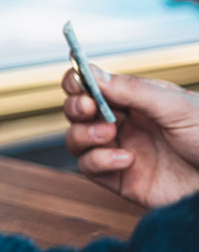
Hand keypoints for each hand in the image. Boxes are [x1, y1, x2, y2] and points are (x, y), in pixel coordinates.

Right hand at [62, 65, 198, 208]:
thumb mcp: (176, 107)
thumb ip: (132, 90)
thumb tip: (91, 72)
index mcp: (136, 100)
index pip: (94, 85)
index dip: (78, 82)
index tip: (77, 83)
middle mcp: (124, 124)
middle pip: (77, 111)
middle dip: (76, 107)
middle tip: (90, 108)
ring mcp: (120, 150)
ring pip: (76, 139)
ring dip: (83, 134)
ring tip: (109, 134)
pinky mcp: (120, 179)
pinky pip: (89, 167)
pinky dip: (98, 160)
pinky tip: (125, 159)